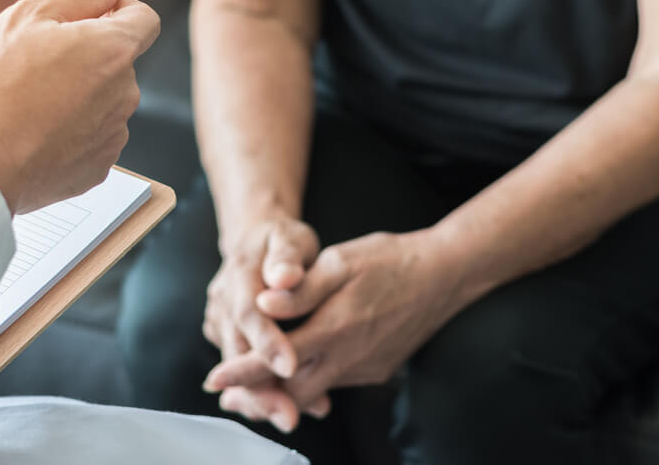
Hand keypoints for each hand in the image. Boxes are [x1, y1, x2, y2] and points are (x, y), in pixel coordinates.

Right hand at [0, 0, 159, 212]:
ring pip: (103, 100)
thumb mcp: (24, 20)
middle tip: (36, 61)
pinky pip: (90, 137)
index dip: (119, 8)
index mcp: (112, 51)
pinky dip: (69, 130)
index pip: (145, 19)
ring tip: (27, 101)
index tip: (92, 12)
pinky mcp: (97, 168)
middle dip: (86, 54)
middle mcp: (123, 93)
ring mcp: (113, 135)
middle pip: (118, 61)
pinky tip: (33, 131)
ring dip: (76, 93)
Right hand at [200, 215, 319, 429]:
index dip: (266, 341)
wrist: (256, 239)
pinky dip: (259, 387)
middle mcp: (223, 299)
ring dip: (260, 394)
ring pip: (235, 363)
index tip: (290, 366)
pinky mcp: (223, 333)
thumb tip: (284, 277)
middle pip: (236, 348)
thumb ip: (287, 257)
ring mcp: (219, 318)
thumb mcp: (289, 238)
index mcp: (240, 271)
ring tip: (291, 416)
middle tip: (289, 415)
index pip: (249, 310)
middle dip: (260, 386)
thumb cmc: (280, 241)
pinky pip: (238, 365)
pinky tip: (286, 404)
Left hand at [205, 230, 462, 431]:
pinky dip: (309, 382)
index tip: (214, 380)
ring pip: (314, 391)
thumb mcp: (341, 261)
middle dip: (256, 396)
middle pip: (292, 392)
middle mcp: (349, 357)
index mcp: (335, 328)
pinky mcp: (376, 370)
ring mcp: (364, 368)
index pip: (278, 361)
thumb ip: (301, 288)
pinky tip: (295, 370)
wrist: (443, 275)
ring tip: (250, 389)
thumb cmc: (389, 260)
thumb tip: (263, 303)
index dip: (242, 372)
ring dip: (281, 391)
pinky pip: (335, 382)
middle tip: (225, 396)